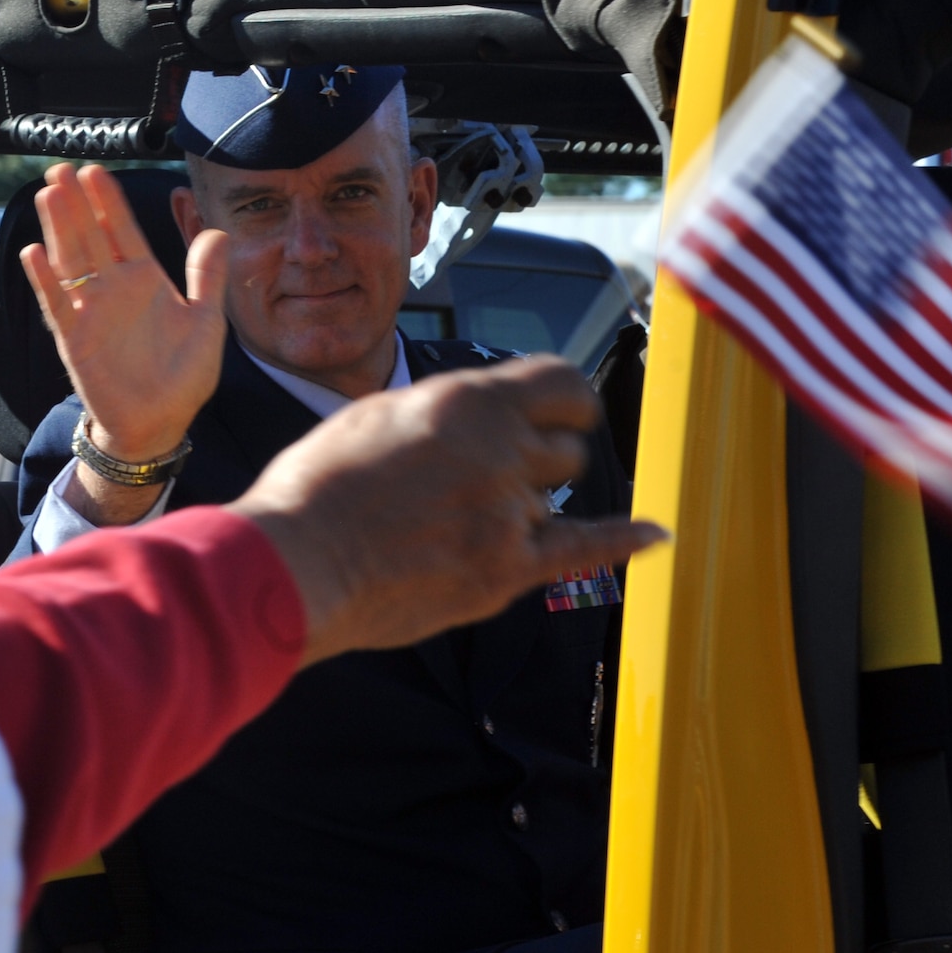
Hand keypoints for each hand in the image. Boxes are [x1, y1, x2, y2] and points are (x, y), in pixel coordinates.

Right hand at [20, 164, 228, 464]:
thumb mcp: (206, 321)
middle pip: (90, 236)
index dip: (108, 202)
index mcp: (143, 280)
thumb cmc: (183, 376)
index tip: (95, 172)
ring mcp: (91, 311)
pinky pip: (57, 304)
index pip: (122, 230)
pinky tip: (33, 253)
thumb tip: (219, 232)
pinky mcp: (75, 338)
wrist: (160, 423)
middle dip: (76, 203)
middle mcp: (113, 289)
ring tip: (49, 194)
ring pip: (70, 261)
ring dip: (58, 228)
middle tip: (61, 169)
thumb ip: (206, 277)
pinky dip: (44, 281)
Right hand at [231, 356, 666, 663]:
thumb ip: (439, 411)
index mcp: (466, 402)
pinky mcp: (506, 570)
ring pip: (556, 493)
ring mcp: (509, 512)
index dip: (565, 397)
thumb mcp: (375, 416)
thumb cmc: (318, 489)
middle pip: (564, 445)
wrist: (299, 562)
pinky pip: (584, 548)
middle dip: (537, 454)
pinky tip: (652, 534)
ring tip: (477, 512)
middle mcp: (499, 450)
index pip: (559, 382)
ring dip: (531, 497)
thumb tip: (470, 416)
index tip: (563, 409)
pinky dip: (623, 539)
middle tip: (491, 472)